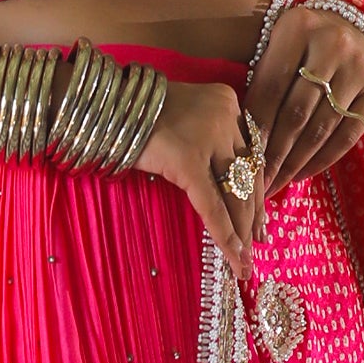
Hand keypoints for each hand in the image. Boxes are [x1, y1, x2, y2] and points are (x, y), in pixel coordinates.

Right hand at [140, 77, 263, 273]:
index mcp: (226, 103)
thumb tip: (218, 182)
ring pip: (235, 193)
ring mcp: (208, 137)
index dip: (257, 189)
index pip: (249, 155)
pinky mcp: (188, 159)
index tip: (261, 216)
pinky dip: (225, 234)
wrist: (103, 105)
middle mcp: (225, 116)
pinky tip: (234, 257)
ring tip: (245, 260)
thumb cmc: (133, 114)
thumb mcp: (181, 119)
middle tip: (258, 242)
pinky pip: (212, 205)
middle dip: (254, 214)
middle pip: (248, 175)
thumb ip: (205, 139)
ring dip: (243, 230)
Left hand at [246, 4, 363, 192]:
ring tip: (277, 183)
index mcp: (298, 28)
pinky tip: (303, 173)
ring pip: (322, 127)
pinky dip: (324, 159)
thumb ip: (262, 81)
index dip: (257, 128)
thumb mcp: (275, 46)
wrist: (352, 24)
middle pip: (297, 112)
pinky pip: (348, 134)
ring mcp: (360, 67)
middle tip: (259, 182)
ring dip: (296, 162)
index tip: (244, 159)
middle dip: (275, 153)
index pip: (271, 88)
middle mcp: (333, 44)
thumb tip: (243, 139)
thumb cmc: (300, 43)